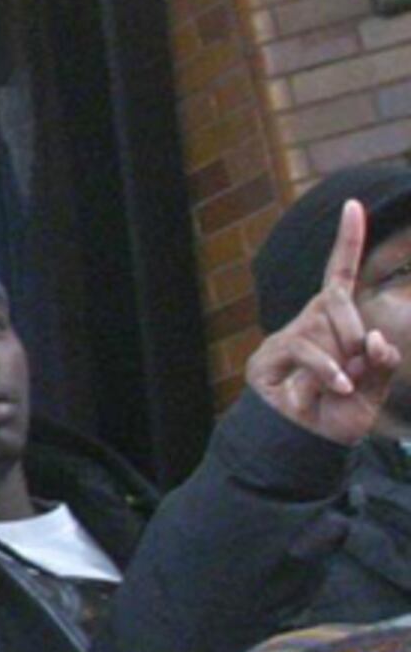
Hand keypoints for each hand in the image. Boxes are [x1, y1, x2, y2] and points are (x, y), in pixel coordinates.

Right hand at [246, 197, 410, 445]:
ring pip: (326, 327)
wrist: (306, 446)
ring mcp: (286, 337)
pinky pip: (306, 349)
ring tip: (340, 388)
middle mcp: (308, 321)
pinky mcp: (269, 356)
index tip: (353, 205)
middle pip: (340, 304)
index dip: (346, 241)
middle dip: (358, 336)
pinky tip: (337, 387)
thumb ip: (383, 361)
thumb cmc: (339, 415)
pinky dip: (328, 370)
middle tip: (357, 371)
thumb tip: (374, 338)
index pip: (338, 274)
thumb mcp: (376, 388)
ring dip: (344, 360)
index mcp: (333, 322)